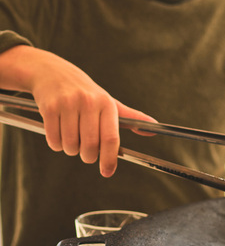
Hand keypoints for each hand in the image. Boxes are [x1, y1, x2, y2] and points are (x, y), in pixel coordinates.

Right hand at [0, 46, 154, 176]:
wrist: (53, 72)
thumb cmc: (86, 93)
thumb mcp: (109, 102)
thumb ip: (131, 118)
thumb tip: (154, 128)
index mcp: (106, 104)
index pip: (111, 138)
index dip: (109, 159)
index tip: (107, 172)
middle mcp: (88, 102)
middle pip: (90, 145)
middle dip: (88, 157)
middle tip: (86, 154)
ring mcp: (67, 104)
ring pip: (70, 144)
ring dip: (71, 150)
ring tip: (72, 141)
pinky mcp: (49, 107)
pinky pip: (53, 139)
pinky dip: (56, 144)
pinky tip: (59, 135)